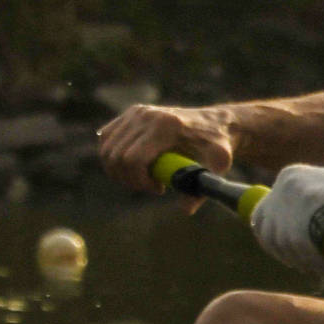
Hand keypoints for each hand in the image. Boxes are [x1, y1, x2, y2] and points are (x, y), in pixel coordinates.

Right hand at [97, 103, 236, 204]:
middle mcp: (145, 115)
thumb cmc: (217, 146)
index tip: (159, 189)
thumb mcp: (218, 165)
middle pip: (116, 157)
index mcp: (165, 126)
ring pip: (107, 150)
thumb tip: (185, 210)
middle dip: (130, 180)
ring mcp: (135, 113)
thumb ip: (202, 187)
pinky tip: (133, 166)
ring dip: (119, 171)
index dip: (140, 181)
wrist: (215, 123)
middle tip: (152, 186)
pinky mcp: (129, 114)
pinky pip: (106, 140)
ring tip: (144, 177)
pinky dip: (112, 158)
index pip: (133, 159)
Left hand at [249, 163, 323, 283]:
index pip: (260, 217)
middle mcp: (289, 181)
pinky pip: (303, 242)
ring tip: (323, 272)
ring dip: (302, 263)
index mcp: (289, 178)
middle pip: (269, 231)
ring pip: (285, 239)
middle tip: (310, 269)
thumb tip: (279, 245)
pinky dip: (313, 263)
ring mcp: (302, 190)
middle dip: (287, 256)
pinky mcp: (318, 202)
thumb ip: (301, 216)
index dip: (271, 244)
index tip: (290, 258)